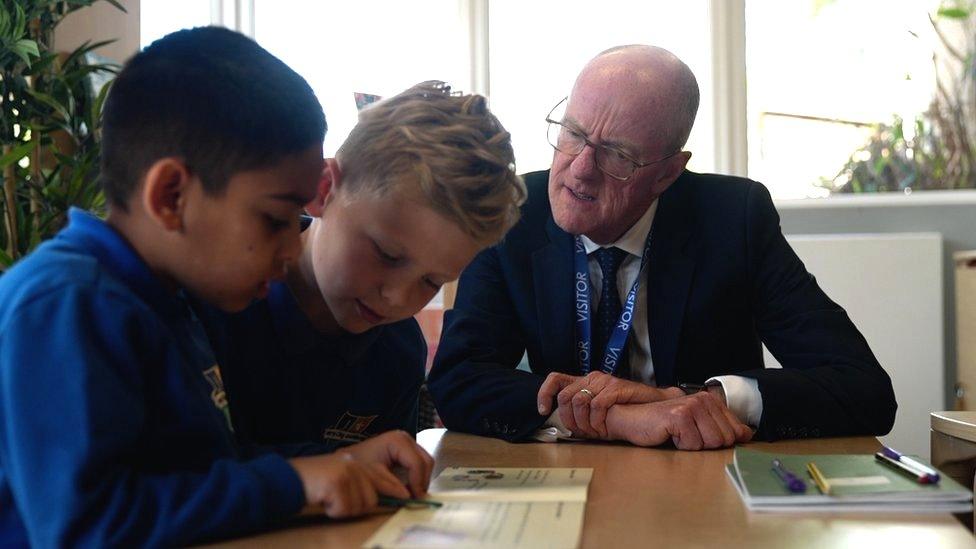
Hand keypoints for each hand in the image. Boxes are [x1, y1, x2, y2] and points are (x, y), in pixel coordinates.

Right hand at [288, 452, 409, 517]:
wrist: (286, 480)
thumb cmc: (313, 486)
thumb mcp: (340, 481)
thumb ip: (361, 485)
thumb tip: (391, 496)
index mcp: (356, 463)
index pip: (383, 477)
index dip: (396, 489)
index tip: (408, 496)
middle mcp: (353, 465)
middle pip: (373, 496)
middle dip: (359, 505)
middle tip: (338, 503)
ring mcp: (346, 472)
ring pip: (362, 505)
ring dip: (345, 509)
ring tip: (329, 500)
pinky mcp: (337, 482)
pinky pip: (346, 508)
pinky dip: (334, 511)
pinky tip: (324, 502)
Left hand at [339, 430, 434, 497]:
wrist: (346, 461)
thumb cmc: (357, 466)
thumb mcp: (374, 477)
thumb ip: (393, 486)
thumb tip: (409, 497)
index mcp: (398, 441)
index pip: (417, 463)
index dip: (418, 482)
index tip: (415, 498)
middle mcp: (406, 438)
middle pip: (425, 462)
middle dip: (421, 482)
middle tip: (415, 499)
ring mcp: (408, 443)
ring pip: (425, 464)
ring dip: (420, 480)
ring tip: (410, 495)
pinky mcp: (407, 451)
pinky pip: (419, 465)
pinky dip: (417, 477)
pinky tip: (408, 488)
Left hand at [537, 371, 682, 438]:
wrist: (653, 404)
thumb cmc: (625, 410)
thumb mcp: (598, 410)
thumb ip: (582, 412)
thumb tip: (564, 427)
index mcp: (584, 381)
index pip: (555, 379)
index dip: (544, 394)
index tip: (543, 411)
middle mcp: (592, 377)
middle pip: (565, 396)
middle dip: (568, 419)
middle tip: (578, 433)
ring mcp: (604, 381)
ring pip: (579, 401)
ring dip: (583, 423)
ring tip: (593, 433)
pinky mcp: (616, 387)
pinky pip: (598, 406)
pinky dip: (598, 422)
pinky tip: (603, 430)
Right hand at [605, 392, 752, 449]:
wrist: (632, 418)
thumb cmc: (662, 423)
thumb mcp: (696, 423)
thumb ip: (722, 426)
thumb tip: (747, 434)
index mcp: (710, 400)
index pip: (736, 430)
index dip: (721, 440)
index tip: (703, 436)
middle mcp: (703, 399)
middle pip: (725, 439)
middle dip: (706, 444)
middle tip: (686, 435)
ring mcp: (691, 406)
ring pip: (711, 443)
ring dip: (692, 445)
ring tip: (678, 435)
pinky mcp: (679, 417)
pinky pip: (693, 445)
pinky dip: (680, 446)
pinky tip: (669, 435)